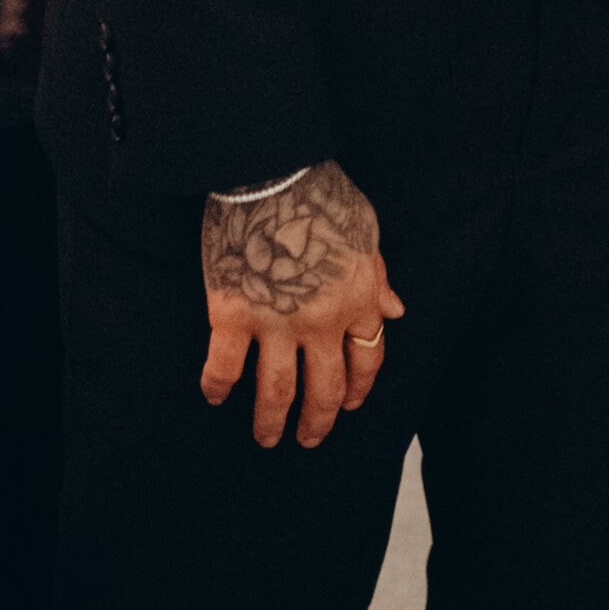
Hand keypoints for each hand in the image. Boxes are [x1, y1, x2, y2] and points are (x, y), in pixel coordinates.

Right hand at [200, 160, 403, 448]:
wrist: (271, 169)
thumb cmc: (320, 192)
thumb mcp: (365, 231)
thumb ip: (378, 277)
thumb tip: (394, 312)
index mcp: (358, 298)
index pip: (367, 358)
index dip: (358, 388)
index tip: (348, 404)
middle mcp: (322, 321)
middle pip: (323, 388)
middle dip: (317, 422)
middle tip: (308, 440)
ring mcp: (276, 322)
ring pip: (276, 392)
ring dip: (270, 422)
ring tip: (267, 438)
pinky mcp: (232, 315)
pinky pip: (223, 367)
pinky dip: (217, 388)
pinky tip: (214, 397)